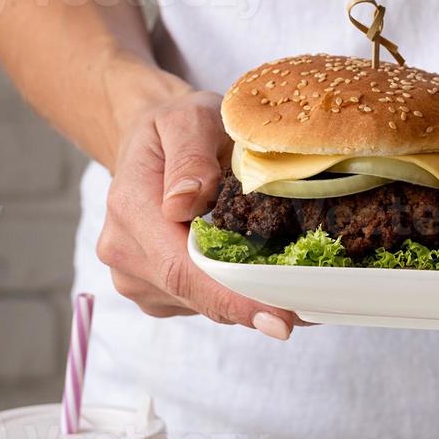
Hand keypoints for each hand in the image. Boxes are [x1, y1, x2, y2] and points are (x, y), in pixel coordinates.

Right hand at [96, 86, 301, 338]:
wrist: (149, 143)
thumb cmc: (177, 125)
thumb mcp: (188, 118)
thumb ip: (189, 155)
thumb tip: (185, 201)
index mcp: (131, 208)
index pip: (182, 270)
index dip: (233, 300)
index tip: (279, 320)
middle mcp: (124, 251)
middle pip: (197, 295)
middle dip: (255, 307)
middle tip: (313, 311)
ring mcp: (135, 276)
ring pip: (202, 305)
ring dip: (250, 302)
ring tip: (299, 288)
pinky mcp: (154, 290)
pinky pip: (200, 303)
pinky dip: (236, 297)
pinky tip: (266, 280)